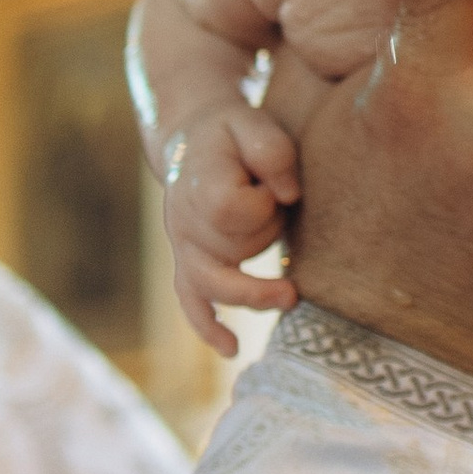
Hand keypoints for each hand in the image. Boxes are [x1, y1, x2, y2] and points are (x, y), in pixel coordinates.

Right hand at [161, 99, 302, 356]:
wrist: (194, 138)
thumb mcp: (255, 124)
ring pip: (213, 285)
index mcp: (200, 184)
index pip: (236, 212)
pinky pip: (190, 302)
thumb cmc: (233, 133)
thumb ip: (273, 152)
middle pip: (232, 251)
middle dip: (267, 233)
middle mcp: (183, 221)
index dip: (264, 203)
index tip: (275, 183)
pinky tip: (231, 349)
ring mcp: (182, 246)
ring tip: (290, 296)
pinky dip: (208, 327)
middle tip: (282, 208)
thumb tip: (289, 195)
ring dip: (251, 293)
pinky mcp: (187, 261)